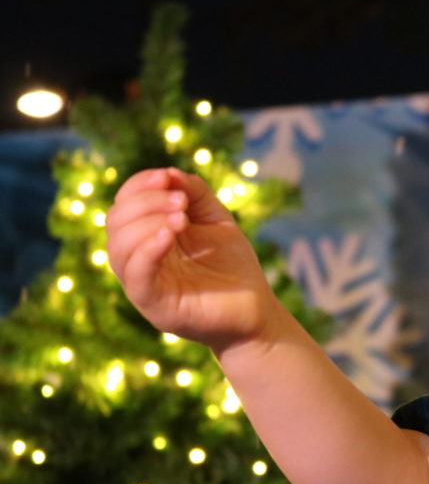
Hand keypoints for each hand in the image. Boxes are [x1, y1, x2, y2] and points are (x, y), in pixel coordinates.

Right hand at [106, 168, 277, 350]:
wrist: (256, 310)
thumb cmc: (232, 265)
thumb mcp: (215, 219)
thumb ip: (195, 193)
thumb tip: (170, 173)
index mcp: (147, 237)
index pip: (124, 204)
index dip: (139, 186)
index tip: (166, 177)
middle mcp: (138, 260)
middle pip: (116, 222)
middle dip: (146, 202)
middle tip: (181, 202)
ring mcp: (144, 285)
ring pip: (119, 248)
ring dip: (146, 223)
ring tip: (181, 218)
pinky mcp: (155, 306)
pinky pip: (136, 276)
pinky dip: (147, 250)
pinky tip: (169, 234)